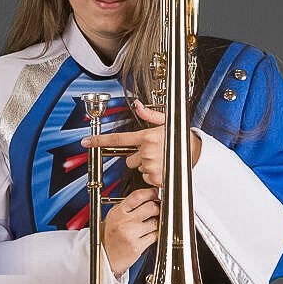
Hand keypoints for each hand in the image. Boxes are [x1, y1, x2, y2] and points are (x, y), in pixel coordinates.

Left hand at [81, 100, 201, 187]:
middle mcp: (147, 151)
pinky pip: (147, 179)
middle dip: (138, 158)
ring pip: (139, 169)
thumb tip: (138, 105)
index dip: (99, 140)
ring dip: (148, 167)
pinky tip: (163, 169)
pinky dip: (154, 176)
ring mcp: (151, 165)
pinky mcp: (157, 178)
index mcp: (146, 136)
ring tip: (162, 160)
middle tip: (154, 154)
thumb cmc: (181, 137)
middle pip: (129, 160)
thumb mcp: (166, 122)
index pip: (117, 139)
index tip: (85, 142)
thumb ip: (150, 115)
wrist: (197, 152)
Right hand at [99, 187, 160, 277]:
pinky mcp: (137, 246)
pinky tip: (148, 235)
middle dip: (157, 208)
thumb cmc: (109, 237)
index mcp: (118, 212)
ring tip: (150, 226)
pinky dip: (155, 234)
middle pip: (151, 207)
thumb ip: (127, 207)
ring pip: (155, 222)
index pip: (138, 196)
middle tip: (156, 211)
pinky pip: (155, 236)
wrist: (105, 257)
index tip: (156, 194)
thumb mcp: (113, 217)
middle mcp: (124, 222)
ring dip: (157, 223)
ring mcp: (131, 234)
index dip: (150, 193)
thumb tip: (147, 198)